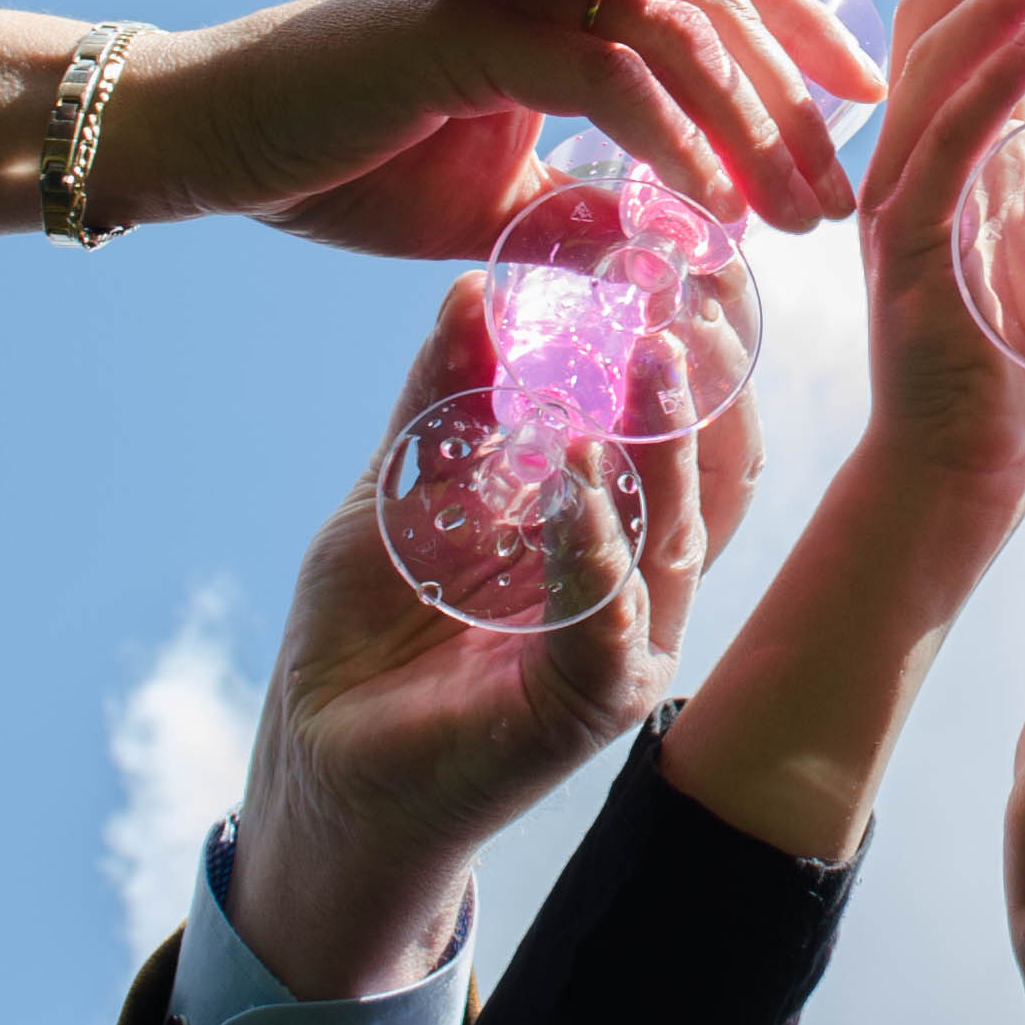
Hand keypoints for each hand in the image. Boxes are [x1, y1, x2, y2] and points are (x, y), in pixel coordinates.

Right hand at [132, 0, 871, 254]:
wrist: (202, 142)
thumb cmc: (335, 161)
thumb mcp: (484, 207)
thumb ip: (571, 215)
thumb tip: (653, 258)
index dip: (792, 44)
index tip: (856, 120)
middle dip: (795, 95)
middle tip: (847, 191)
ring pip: (672, 27)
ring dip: (748, 125)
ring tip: (794, 215)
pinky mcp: (464, 27)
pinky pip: (599, 70)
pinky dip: (667, 139)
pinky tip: (710, 208)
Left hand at [229, 283, 757, 997]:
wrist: (317, 764)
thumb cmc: (366, 639)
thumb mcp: (399, 495)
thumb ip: (440, 404)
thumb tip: (471, 290)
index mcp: (602, 530)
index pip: (675, 429)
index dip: (690, 347)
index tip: (678, 261)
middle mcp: (632, 584)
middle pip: (706, 471)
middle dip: (707, 380)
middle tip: (687, 290)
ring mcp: (622, 647)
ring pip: (676, 537)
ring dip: (666, 448)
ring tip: (650, 362)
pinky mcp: (587, 706)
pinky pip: (612, 624)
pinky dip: (594, 552)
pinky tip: (571, 489)